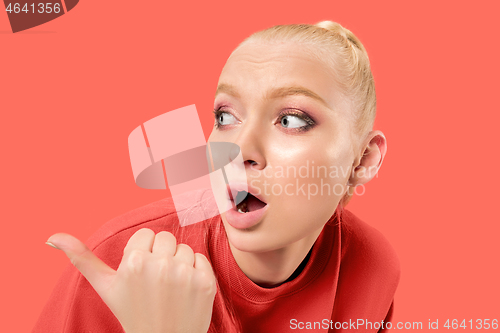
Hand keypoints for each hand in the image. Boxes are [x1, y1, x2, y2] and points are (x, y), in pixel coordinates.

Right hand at [46, 228, 216, 332]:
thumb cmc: (132, 312)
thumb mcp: (106, 287)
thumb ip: (82, 259)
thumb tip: (52, 236)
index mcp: (134, 262)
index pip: (146, 235)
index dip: (143, 252)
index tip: (141, 272)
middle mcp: (161, 265)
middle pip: (165, 238)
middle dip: (160, 255)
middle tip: (155, 281)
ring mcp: (185, 274)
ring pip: (184, 248)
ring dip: (178, 263)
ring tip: (169, 286)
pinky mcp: (205, 282)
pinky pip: (201, 258)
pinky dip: (196, 271)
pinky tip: (185, 289)